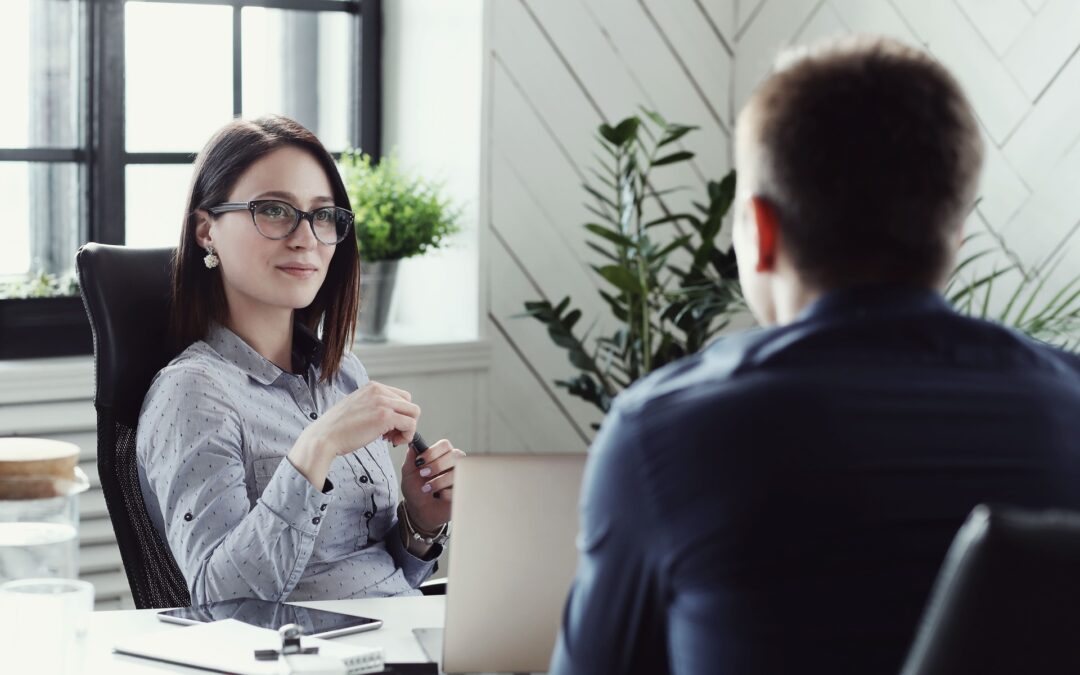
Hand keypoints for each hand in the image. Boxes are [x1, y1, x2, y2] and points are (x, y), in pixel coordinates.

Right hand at [289, 381, 418, 487]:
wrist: (324, 437)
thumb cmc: (337, 428)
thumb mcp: (357, 407)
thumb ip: (374, 405)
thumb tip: (392, 416)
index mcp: (372, 387)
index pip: (401, 397)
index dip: (399, 414)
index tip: (389, 427)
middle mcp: (379, 391)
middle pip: (410, 404)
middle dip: (405, 421)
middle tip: (391, 435)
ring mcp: (383, 402)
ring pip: (414, 413)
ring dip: (407, 429)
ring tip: (391, 439)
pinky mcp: (385, 417)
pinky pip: (410, 425)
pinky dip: (406, 436)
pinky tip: (392, 441)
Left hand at [400, 438, 464, 531]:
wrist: (418, 510)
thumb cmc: (415, 489)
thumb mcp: (408, 473)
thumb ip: (411, 458)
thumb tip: (412, 444)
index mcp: (441, 456)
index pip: (445, 445)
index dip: (433, 452)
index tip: (420, 462)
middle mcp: (453, 464)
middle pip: (455, 455)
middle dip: (437, 465)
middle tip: (423, 474)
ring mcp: (460, 477)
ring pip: (458, 471)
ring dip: (439, 480)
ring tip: (427, 488)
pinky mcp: (462, 491)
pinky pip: (459, 488)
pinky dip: (446, 493)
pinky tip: (439, 496)